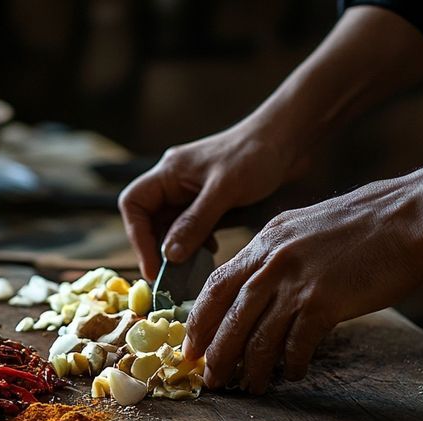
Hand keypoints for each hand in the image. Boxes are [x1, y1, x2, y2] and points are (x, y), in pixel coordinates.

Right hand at [118, 125, 304, 279]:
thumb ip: (196, 222)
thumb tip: (169, 255)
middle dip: (157, 249)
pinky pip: (191, 228)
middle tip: (170, 278)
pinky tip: (210, 251)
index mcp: (169, 172)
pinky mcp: (210, 202)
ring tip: (191, 270)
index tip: (153, 266)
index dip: (137, 236)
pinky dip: (195, 243)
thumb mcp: (224, 190)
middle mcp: (174, 183)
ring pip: (170, 228)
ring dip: (178, 250)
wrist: (288, 140)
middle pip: (149, 221)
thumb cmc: (256, 154)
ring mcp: (191, 193)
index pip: (134, 204)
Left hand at [181, 117, 422, 393]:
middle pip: (229, 317)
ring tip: (250, 388)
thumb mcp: (305, 228)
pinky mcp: (324, 302)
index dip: (200, 320)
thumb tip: (257, 287)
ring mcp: (296, 282)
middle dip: (216, 354)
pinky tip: (292, 375)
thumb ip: (276, 255)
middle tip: (210, 379)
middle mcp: (273, 261)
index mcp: (265, 242)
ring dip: (251, 369)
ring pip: (257, 337)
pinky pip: (296, 345)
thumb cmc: (365, 225)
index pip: (216, 286)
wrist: (410, 216)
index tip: (192, 345)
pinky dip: (291, 365)